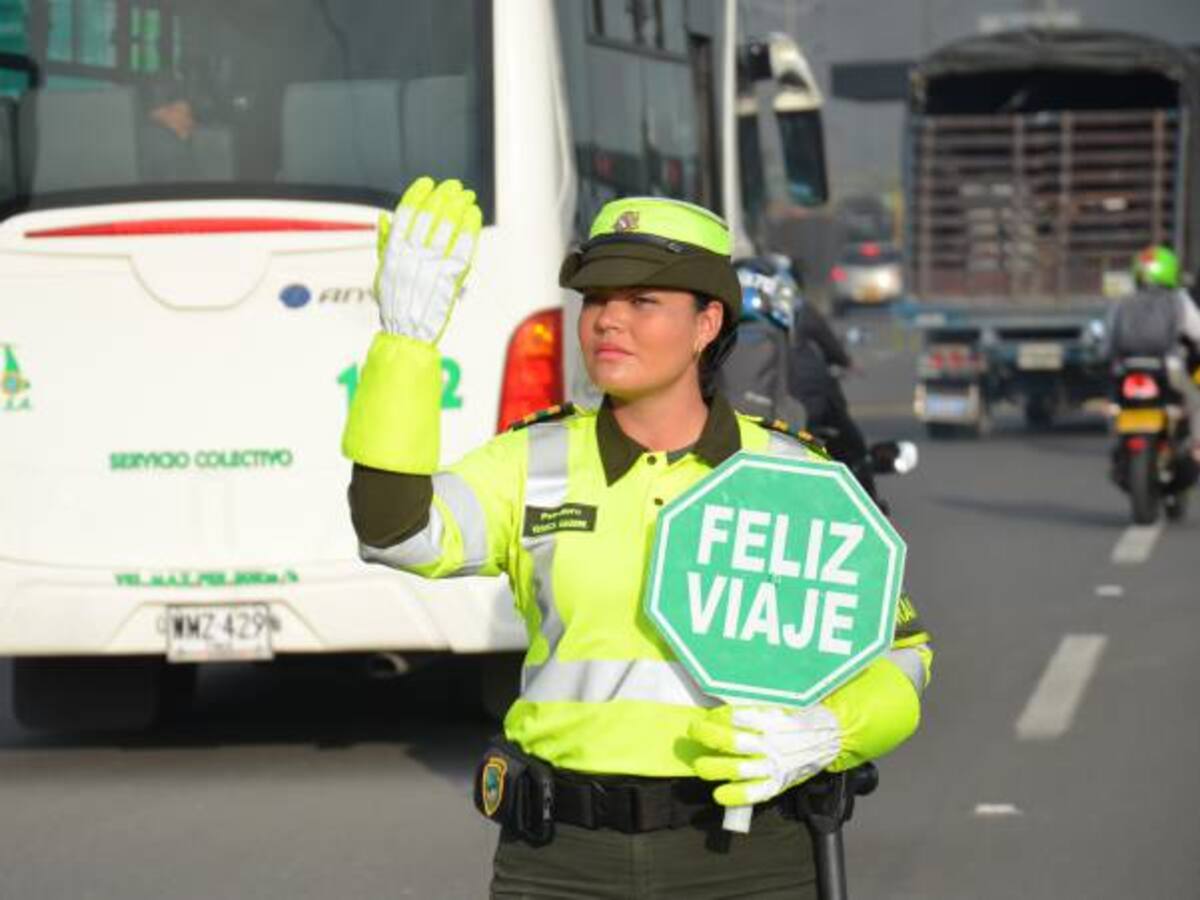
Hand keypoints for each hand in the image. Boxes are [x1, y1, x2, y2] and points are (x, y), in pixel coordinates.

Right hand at [374, 176, 481, 343]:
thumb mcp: (383, 270)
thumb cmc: (395, 301)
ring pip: (448, 228)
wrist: (408, 330)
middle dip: (443, 196)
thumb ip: (385, 243)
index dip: (418, 195)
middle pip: (430, 216)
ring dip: (459, 207)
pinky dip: (469, 228)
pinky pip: (463, 247)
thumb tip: (385, 217)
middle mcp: (414, 255)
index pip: (406, 214)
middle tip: (453, 185)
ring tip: (466, 196)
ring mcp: (433, 265)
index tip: (428, 183)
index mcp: (395, 251)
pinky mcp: (452, 276)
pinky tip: (474, 215)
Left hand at [689, 704, 841, 805]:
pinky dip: (735, 796)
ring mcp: (775, 765)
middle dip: (707, 736)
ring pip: (737, 769)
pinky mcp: (778, 782)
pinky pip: (754, 793)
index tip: (707, 715)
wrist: (832, 737)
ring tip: (700, 765)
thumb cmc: (801, 717)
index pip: (737, 718)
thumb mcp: (782, 703)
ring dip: (714, 767)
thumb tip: (724, 709)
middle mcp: (772, 743)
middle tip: (694, 731)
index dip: (717, 716)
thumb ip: (756, 707)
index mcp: (773, 720)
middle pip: (731, 742)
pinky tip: (719, 794)